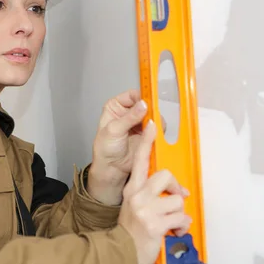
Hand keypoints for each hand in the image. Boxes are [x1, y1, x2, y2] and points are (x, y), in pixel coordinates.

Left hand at [87, 89, 146, 204]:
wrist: (112, 168)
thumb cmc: (105, 149)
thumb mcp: (114, 130)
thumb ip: (129, 118)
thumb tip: (143, 105)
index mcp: (116, 106)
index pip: (132, 95)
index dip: (142, 97)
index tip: (149, 101)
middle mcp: (128, 112)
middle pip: (145, 104)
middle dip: (150, 109)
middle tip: (152, 117)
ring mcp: (139, 122)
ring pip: (153, 115)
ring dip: (155, 120)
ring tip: (150, 129)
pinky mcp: (148, 133)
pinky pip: (157, 127)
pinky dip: (158, 129)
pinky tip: (153, 134)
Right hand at [117, 119, 190, 263]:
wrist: (122, 251)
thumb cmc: (131, 228)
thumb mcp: (135, 205)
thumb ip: (149, 193)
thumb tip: (174, 191)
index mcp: (132, 188)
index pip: (140, 160)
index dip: (147, 141)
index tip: (152, 124)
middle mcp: (137, 195)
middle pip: (165, 175)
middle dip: (175, 188)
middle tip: (175, 200)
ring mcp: (146, 209)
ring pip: (177, 200)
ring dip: (179, 214)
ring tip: (171, 223)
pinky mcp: (155, 224)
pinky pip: (181, 219)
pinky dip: (182, 227)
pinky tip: (174, 232)